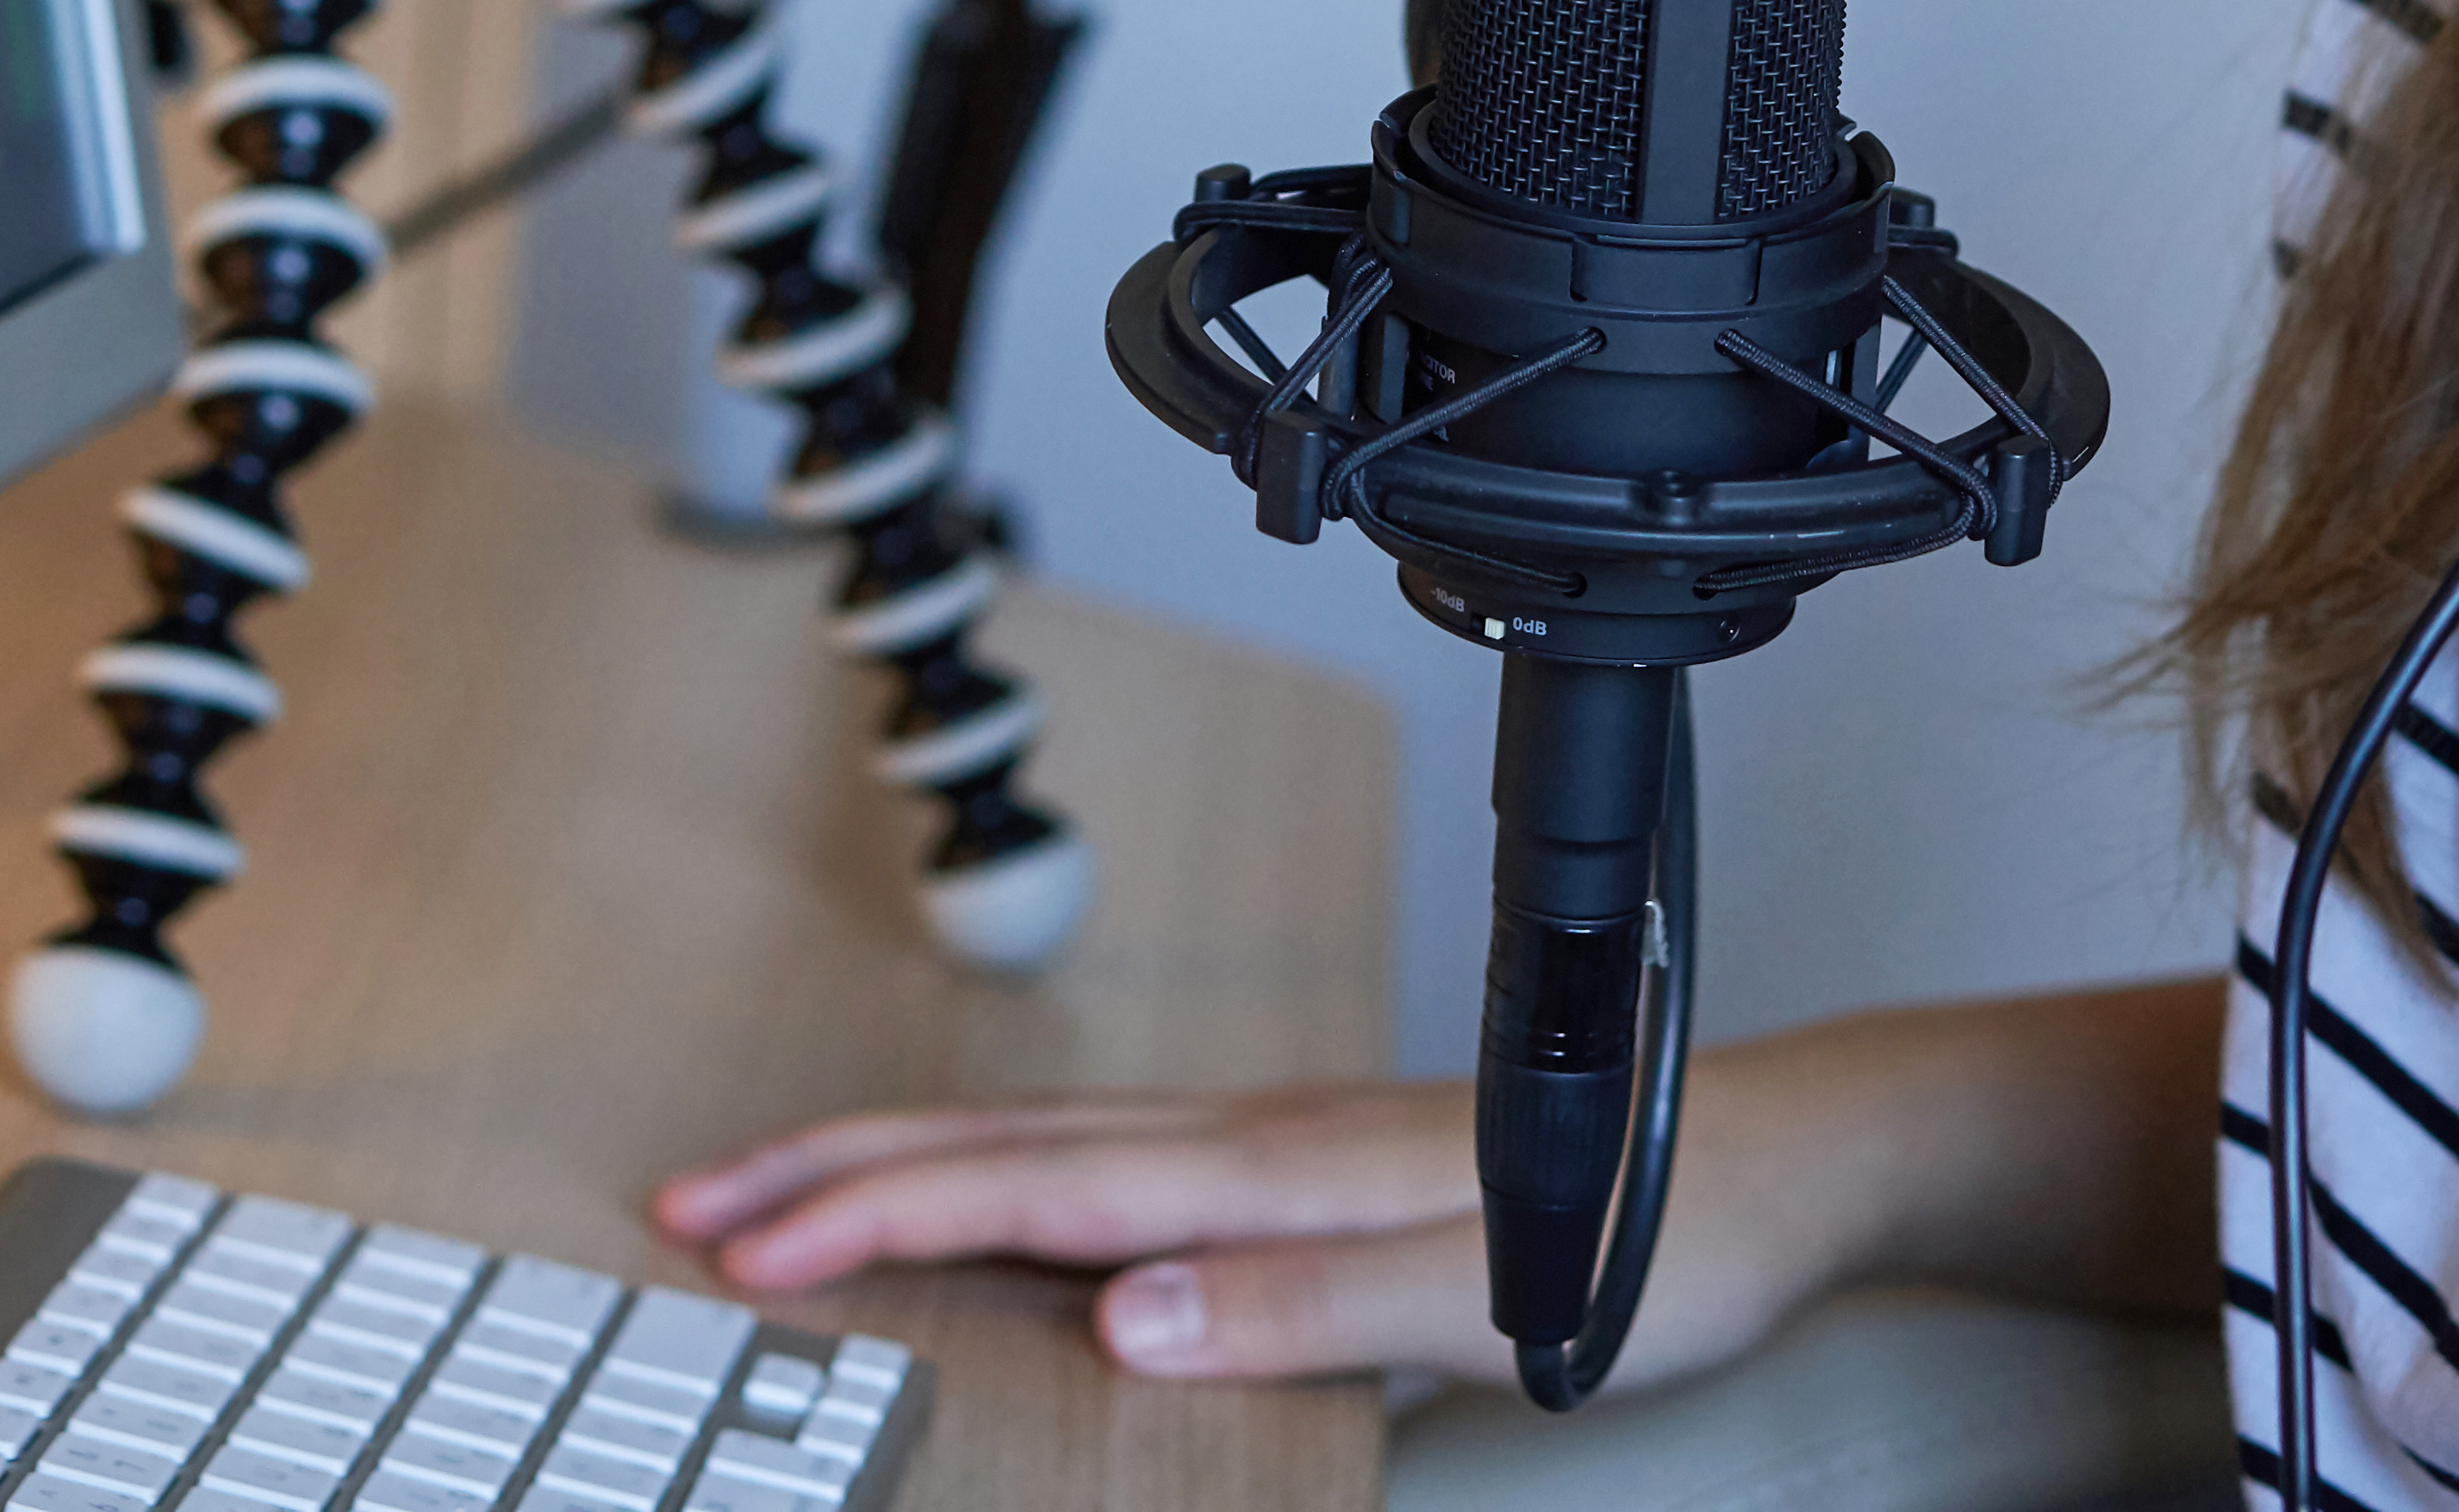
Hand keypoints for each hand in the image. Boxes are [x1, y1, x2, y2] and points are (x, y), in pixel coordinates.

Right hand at [649, 1072, 1836, 1394]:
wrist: (1770, 1161)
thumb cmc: (1649, 1233)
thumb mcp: (1487, 1297)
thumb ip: (1307, 1307)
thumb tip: (1126, 1319)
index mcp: (1272, 1170)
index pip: (1031, 1192)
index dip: (879, 1218)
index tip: (748, 1251)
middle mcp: (1253, 1139)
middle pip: (998, 1146)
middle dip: (831, 1172)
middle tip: (688, 1203)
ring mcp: (1268, 1143)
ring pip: (1037, 1145)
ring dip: (895, 1167)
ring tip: (778, 1196)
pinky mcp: (1294, 1166)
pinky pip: (1096, 1166)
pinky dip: (991, 1179)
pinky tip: (975, 1212)